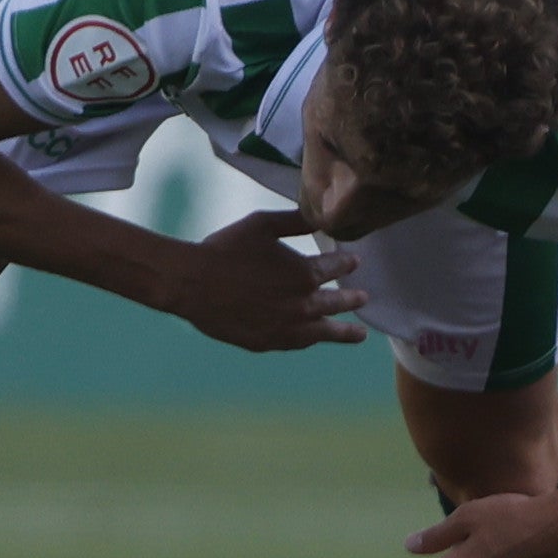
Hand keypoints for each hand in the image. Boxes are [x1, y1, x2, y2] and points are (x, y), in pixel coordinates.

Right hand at [154, 207, 365, 354]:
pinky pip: (298, 343)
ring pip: (324, 332)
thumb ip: (296, 221)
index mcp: (305, 273)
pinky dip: (312, 339)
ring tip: (359, 334)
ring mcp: (286, 328)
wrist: (193, 284)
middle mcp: (302, 305)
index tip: (355, 263)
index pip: (335, 269)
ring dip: (344, 332)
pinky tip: (315, 338)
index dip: (346, 264)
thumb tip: (323, 215)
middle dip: (352, 299)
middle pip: (336, 303)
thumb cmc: (227, 249)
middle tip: (363, 298)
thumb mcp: (263, 224)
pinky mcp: (268, 342)